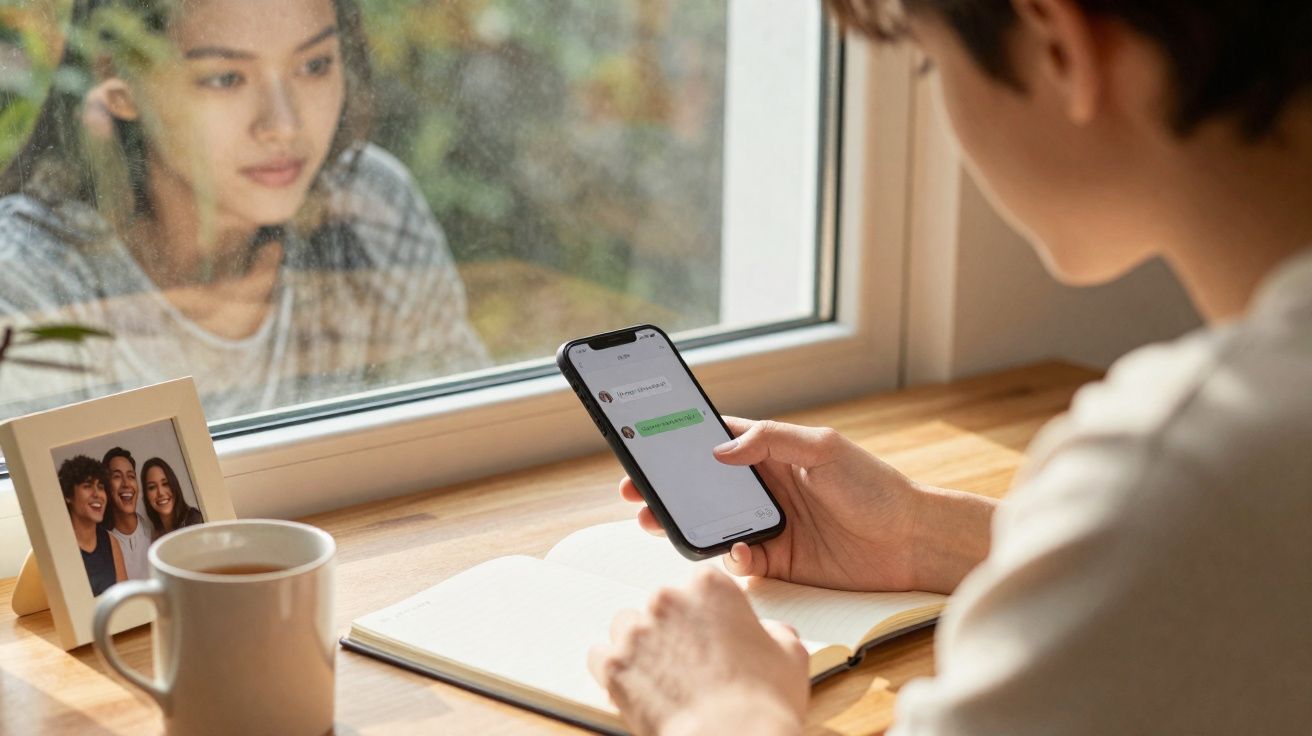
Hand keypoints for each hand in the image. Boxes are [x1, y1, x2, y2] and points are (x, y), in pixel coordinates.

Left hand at [588, 567, 808, 735]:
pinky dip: (615, 670)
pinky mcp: (613, 664)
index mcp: (709, 586)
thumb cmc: (761, 702)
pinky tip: (637, 685)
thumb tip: (772, 633)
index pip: (698, 585)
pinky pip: (602, 657)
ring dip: (640, 645)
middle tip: (692, 662)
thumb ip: (774, 632)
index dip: (705, 612)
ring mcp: (636, 632)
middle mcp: (667, 600)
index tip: (710, 631)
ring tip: (663, 675)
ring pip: (627, 627)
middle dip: (673, 629)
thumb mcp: (789, 654)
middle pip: (661, 605)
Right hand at [621, 417, 994, 592]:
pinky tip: (737, 552)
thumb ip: (771, 441)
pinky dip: (730, 558)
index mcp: (773, 454)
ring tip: (655, 522)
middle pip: (703, 486)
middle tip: (635, 491)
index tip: (647, 444)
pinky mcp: (778, 561)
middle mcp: (766, 488)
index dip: (680, 443)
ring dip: (683, 524)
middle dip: (667, 488)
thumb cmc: (874, 487)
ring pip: (712, 524)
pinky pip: (739, 561)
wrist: (911, 541)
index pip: (716, 442)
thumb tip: (720, 449)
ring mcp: (769, 525)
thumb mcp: (824, 448)